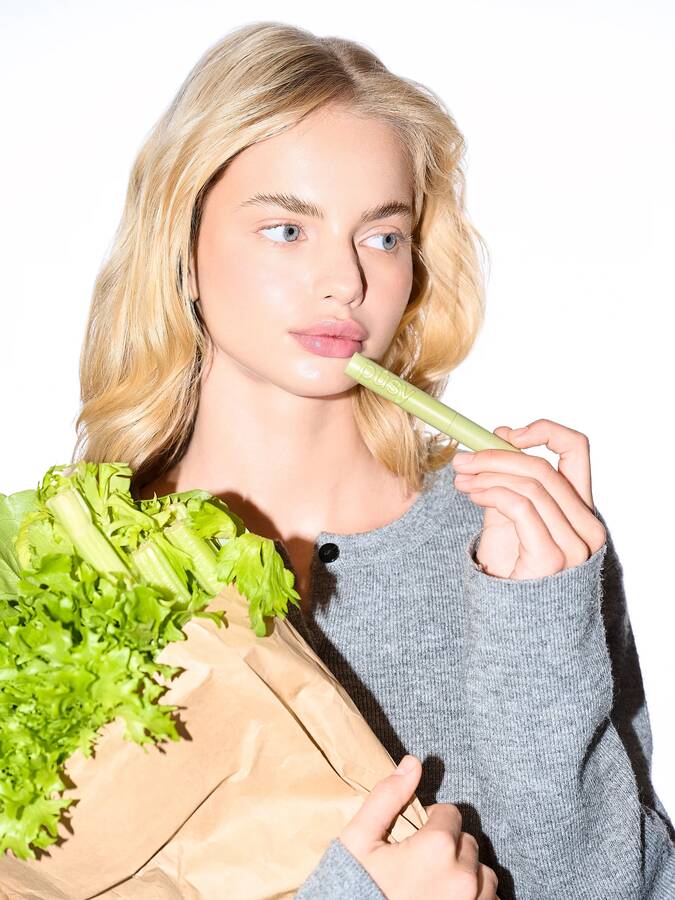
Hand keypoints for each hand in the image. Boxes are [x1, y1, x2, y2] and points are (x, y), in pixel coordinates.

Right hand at [339, 755, 498, 898]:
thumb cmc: (357, 886)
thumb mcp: (359, 840)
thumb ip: (387, 797)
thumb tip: (412, 762)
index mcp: (437, 847)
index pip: (449, 814)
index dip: (430, 822)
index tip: (413, 839)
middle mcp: (463, 876)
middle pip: (467, 843)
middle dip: (448, 847)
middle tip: (422, 863)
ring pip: (483, 874)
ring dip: (465, 873)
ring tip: (438, 882)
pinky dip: (475, 898)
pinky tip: (449, 898)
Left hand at [452, 419, 606, 579]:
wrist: (511, 624)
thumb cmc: (511, 572)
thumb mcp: (508, 516)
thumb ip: (508, 480)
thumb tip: (500, 433)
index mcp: (580, 510)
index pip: (576, 450)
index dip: (543, 431)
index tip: (507, 434)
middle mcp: (586, 525)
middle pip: (542, 466)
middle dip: (495, 455)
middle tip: (463, 459)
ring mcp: (574, 543)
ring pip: (530, 484)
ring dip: (487, 474)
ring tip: (461, 479)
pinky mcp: (552, 558)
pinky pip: (520, 507)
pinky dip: (491, 492)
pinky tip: (472, 495)